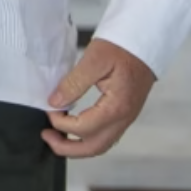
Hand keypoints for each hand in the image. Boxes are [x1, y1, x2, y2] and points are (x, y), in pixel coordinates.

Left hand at [43, 37, 155, 158]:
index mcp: (117, 107)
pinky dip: (88, 138)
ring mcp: (126, 119)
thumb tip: (55, 102)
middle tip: (47, 137)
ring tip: (57, 136)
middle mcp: (124, 118)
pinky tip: (75, 128)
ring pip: (101, 145)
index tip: (49, 110)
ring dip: (77, 146)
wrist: (144, 42)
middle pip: (94, 148)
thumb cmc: (122, 47)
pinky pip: (106, 136)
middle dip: (67, 148)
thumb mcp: (94, 59)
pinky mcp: (125, 114)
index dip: (61, 123)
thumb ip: (74, 83)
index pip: (83, 128)